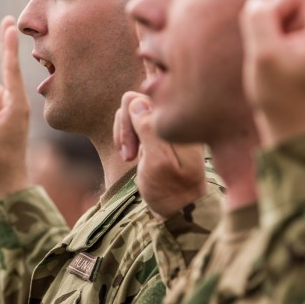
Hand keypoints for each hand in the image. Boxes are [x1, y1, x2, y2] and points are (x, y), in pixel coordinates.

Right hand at [114, 92, 206, 220]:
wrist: (178, 209)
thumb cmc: (171, 190)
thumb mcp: (158, 162)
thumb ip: (149, 129)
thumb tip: (138, 101)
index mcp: (180, 120)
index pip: (149, 94)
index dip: (133, 114)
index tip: (133, 146)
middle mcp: (173, 116)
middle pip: (137, 99)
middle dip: (126, 126)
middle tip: (128, 155)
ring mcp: (164, 122)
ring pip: (132, 108)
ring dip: (124, 132)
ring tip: (128, 157)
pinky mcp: (155, 131)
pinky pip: (132, 119)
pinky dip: (125, 135)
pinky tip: (129, 155)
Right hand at [240, 0, 304, 146]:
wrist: (293, 127)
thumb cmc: (283, 98)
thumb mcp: (264, 57)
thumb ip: (260, 17)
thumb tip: (260, 2)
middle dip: (278, 14)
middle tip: (280, 53)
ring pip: (282, 1)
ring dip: (275, 25)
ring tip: (283, 57)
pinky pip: (279, 13)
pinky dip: (274, 30)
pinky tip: (282, 56)